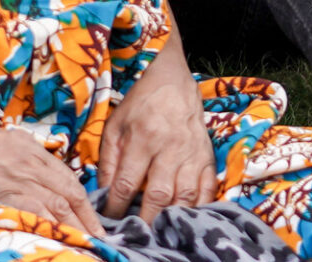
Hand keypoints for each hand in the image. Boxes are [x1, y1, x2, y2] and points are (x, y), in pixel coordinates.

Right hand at [0, 121, 103, 233]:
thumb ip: (14, 163)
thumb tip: (31, 188)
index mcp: (23, 145)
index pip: (64, 176)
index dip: (82, 201)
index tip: (93, 219)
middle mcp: (24, 158)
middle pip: (67, 191)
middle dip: (87, 217)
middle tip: (100, 237)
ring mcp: (12, 174)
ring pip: (55, 203)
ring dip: (75, 226)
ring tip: (88, 244)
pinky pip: (33, 211)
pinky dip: (51, 226)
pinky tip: (61, 239)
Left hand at [98, 42, 217, 223]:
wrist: (172, 79)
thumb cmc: (140, 103)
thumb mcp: (115, 126)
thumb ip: (109, 160)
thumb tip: (104, 193)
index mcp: (143, 138)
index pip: (126, 183)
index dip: (116, 206)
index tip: (110, 219)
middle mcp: (170, 147)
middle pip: (159, 195)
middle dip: (146, 219)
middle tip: (137, 233)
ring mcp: (192, 153)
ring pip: (185, 195)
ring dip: (172, 217)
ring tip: (160, 229)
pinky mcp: (207, 156)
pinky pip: (208, 187)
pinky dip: (200, 206)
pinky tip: (188, 217)